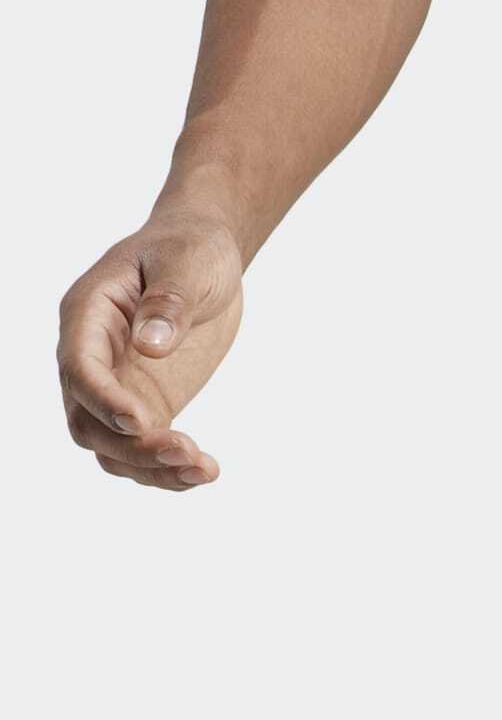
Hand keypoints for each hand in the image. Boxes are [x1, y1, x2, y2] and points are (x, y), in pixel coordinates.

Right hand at [58, 211, 244, 491]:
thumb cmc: (190, 249)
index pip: (78, 369)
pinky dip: (169, 470)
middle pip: (88, 423)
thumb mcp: (185, 262)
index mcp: (89, 315)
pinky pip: (143, 451)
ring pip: (112, 449)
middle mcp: (94, 357)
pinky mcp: (146, 406)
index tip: (142, 422)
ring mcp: (118, 387)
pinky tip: (204, 470)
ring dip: (153, 469)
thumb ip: (168, 301)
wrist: (205, 258)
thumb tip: (151, 343)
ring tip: (204, 468)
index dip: (103, 401)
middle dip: (132, 447)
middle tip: (187, 451)